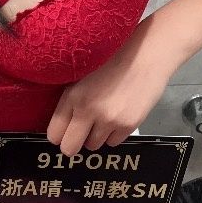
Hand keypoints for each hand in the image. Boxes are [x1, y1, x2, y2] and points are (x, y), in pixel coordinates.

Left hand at [46, 20, 171, 155]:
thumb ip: (70, 99)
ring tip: (104, 117)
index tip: (64, 131)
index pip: (54, 134)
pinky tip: (118, 116)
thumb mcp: (82, 74)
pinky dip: (114, 134)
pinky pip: (113, 142)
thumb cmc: (113, 59)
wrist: (147, 54)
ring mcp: (109, 120)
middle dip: (73, 143)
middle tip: (80, 134)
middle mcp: (88, 110)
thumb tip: (61, 125)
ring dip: (96, 136)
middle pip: (69, 148)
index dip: (59, 135)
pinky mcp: (128, 125)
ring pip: (93, 146)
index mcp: (72, 96)